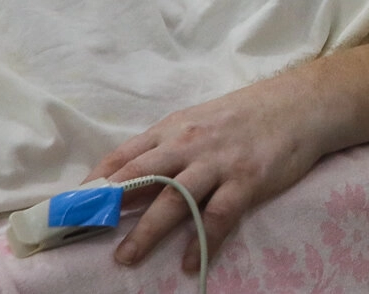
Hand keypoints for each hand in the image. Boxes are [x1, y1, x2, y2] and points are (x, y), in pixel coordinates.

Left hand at [85, 67, 334, 274]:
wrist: (301, 105)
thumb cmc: (245, 116)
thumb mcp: (198, 122)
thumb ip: (163, 149)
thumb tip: (120, 181)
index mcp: (173, 130)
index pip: (122, 157)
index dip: (93, 184)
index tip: (66, 209)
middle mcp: (190, 145)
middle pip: (140, 179)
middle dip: (108, 210)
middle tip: (82, 236)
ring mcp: (219, 163)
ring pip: (174, 199)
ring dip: (147, 232)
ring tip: (126, 258)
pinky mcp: (247, 180)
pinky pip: (218, 216)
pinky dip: (202, 242)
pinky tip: (189, 263)